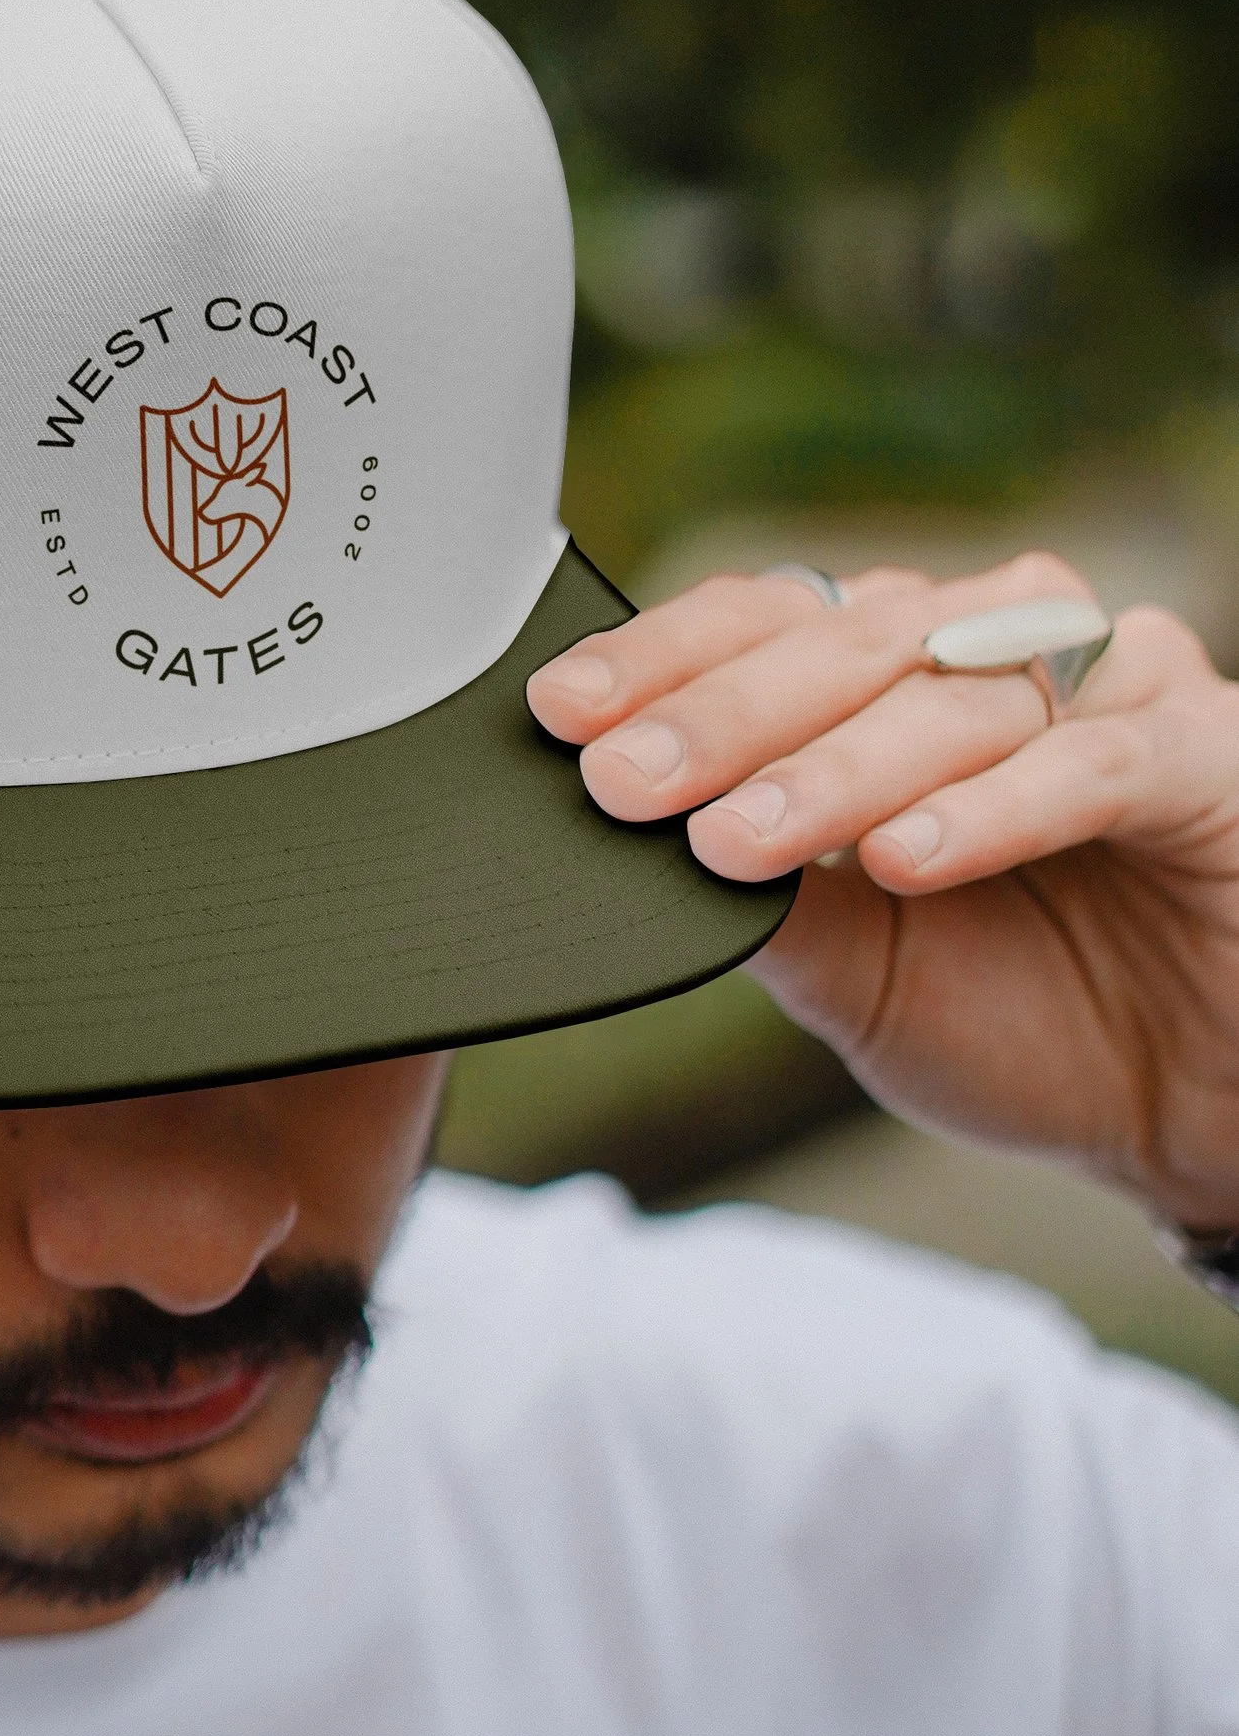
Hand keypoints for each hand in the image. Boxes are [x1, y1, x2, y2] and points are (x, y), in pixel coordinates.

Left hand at [530, 552, 1238, 1235]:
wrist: (1192, 1115)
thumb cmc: (1027, 1016)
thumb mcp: (857, 967)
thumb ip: (761, 894)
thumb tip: (617, 846)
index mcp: (904, 675)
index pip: (770, 620)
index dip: (664, 658)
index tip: (560, 717)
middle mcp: (1004, 653)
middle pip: (851, 639)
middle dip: (723, 714)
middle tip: (624, 781)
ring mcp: (1115, 690)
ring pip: (958, 691)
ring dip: (836, 764)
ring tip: (739, 838)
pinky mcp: (1208, 759)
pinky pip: (1096, 762)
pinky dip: (994, 807)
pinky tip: (907, 857)